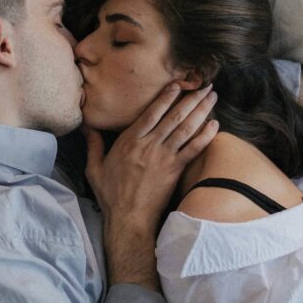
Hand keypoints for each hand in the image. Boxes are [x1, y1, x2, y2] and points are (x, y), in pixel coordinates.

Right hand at [84, 83, 217, 222]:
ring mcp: (164, 157)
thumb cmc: (111, 195)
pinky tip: (215, 124)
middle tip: (205, 84)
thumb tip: (87, 126)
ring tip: (212, 96)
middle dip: (191, 98)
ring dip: (201, 110)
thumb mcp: (95, 168)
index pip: (151, 113)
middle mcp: (149, 145)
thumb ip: (94, 144)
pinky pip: (193, 149)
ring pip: (186, 128)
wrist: (128, 218)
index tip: (177, 84)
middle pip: (174, 116)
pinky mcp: (175, 170)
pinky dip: (205, 136)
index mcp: (129, 141)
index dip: (166, 96)